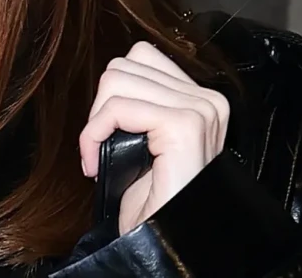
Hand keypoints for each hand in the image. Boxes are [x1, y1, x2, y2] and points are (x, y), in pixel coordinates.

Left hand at [79, 40, 229, 234]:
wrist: (166, 245)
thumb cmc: (154, 200)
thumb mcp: (148, 138)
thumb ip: (142, 99)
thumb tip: (114, 75)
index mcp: (201, 98)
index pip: (140, 56)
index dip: (114, 92)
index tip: (107, 131)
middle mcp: (208, 100)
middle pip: (123, 65)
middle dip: (101, 106)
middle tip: (100, 145)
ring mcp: (200, 110)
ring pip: (116, 80)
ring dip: (95, 120)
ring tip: (99, 153)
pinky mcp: (183, 125)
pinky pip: (116, 108)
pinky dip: (93, 133)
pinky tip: (95, 163)